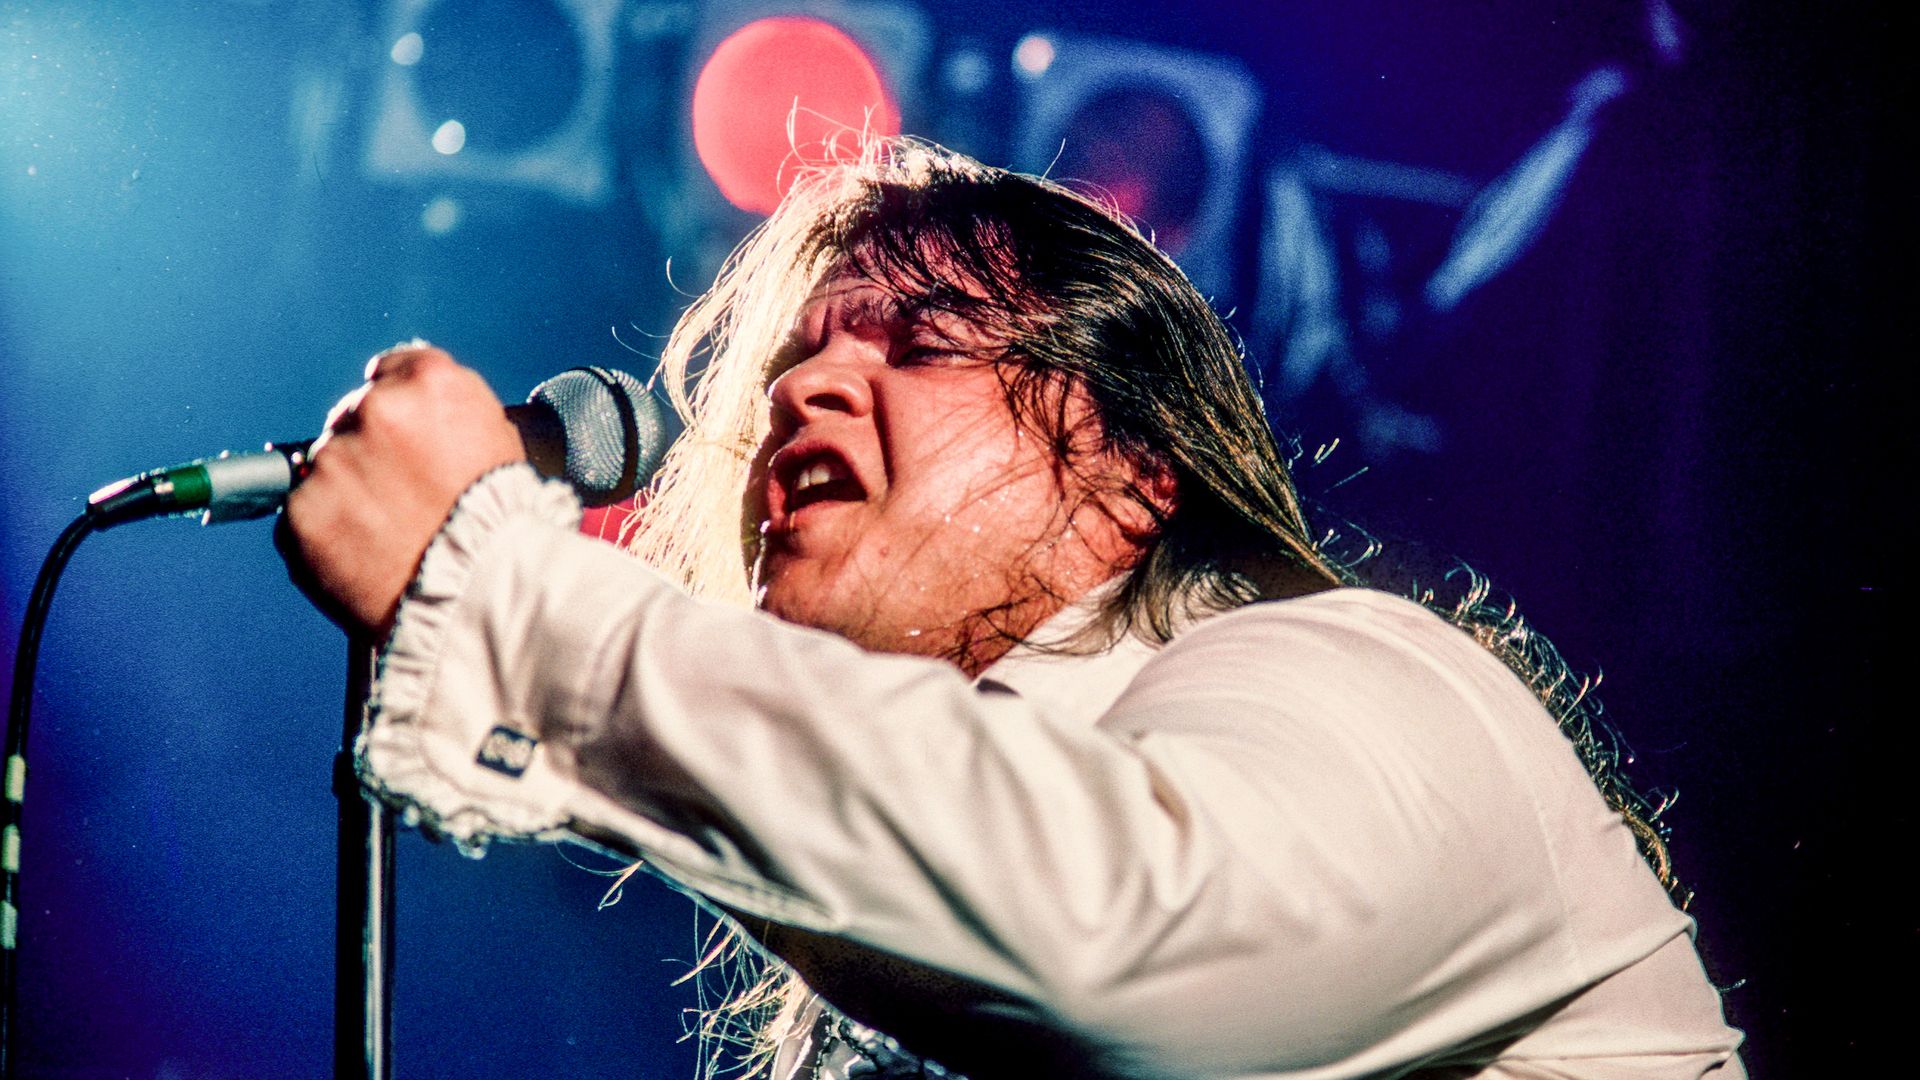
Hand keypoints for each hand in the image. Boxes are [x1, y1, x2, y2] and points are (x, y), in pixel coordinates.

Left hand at [279, 343, 525, 636]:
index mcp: (432, 382)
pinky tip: (366, 556)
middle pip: (353, 418)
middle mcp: (376, 409)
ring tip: (389, 536)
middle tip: (401, 500)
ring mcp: (332, 460)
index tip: (401, 437)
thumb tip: (419, 419)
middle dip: (369, 453)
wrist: (483, 593)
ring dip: (346, 495)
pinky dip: (324, 536)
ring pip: (325, 469)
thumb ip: (448, 417)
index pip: (392, 370)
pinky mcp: (302, 510)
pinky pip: (302, 517)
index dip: (398, 410)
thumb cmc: (505, 526)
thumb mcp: (499, 443)